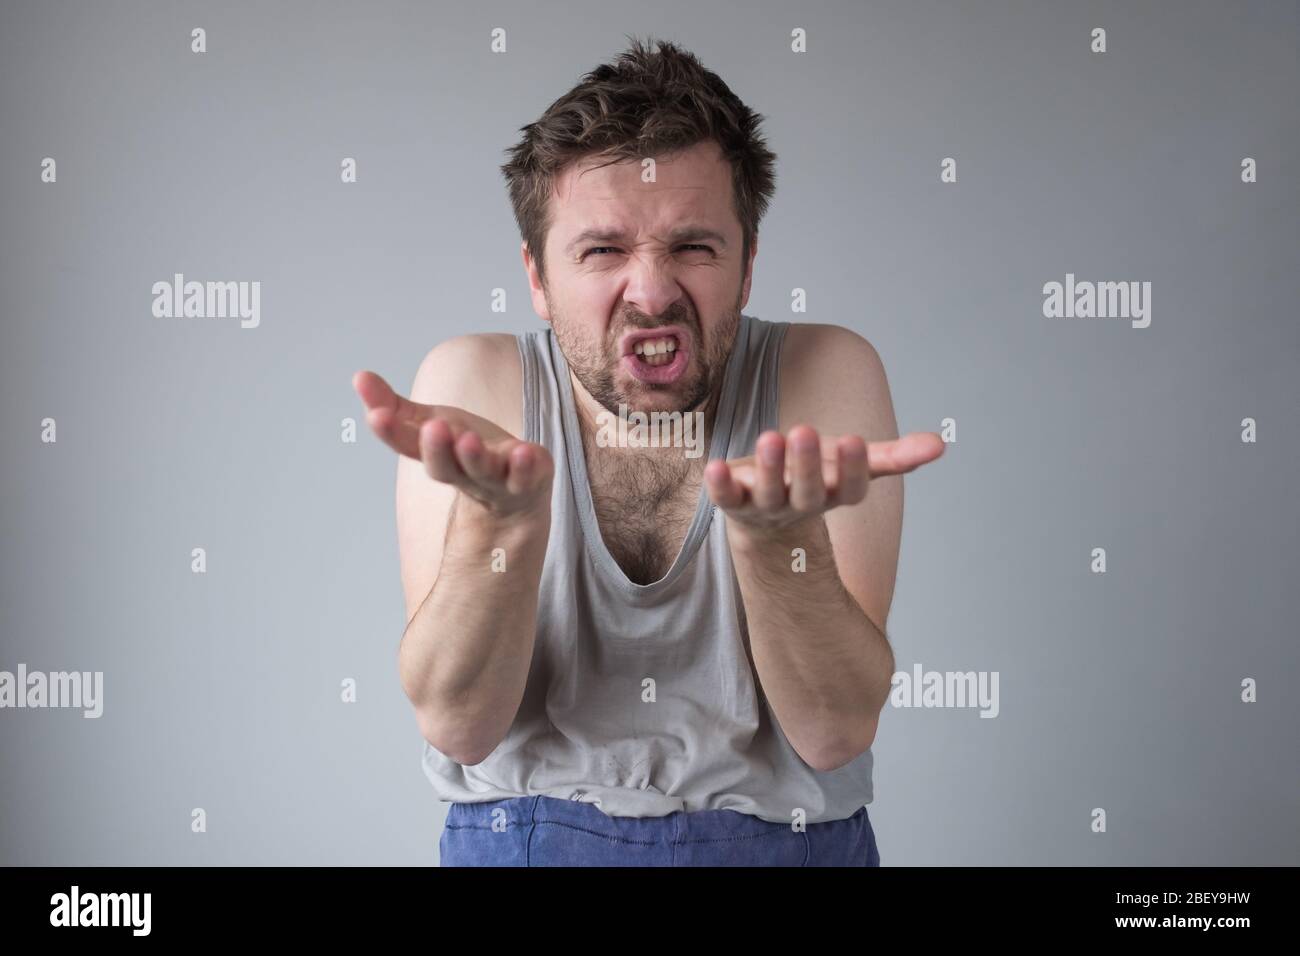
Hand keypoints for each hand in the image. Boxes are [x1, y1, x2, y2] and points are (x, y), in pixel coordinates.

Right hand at [352, 370, 553, 517]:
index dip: (392, 433)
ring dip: (475, 458)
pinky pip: (528, 476)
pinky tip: (525, 452)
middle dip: (436, 449)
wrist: (516, 494)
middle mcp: (464, 473)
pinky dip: (527, 467)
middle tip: (432, 428)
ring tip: (468, 440)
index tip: (376, 416)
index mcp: (436, 456)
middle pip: (445, 468)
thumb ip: (396, 407)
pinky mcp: (530, 479)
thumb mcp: (431, 423)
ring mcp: (498, 480)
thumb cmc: (468, 451)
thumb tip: (358, 376)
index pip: (409, 446)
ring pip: (484, 473)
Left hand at [704, 425, 944, 536]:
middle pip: (807, 492)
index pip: (849, 489)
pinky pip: (726, 499)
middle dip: (806, 465)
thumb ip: (894, 456)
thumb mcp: (853, 464)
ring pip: (770, 494)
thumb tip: (941, 444)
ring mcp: (766, 507)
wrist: (767, 514)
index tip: (858, 440)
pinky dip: (720, 485)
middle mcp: (801, 505)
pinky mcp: (735, 503)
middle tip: (804, 430)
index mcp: (834, 494)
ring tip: (771, 435)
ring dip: (770, 467)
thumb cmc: (816, 476)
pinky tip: (714, 466)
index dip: (854, 469)